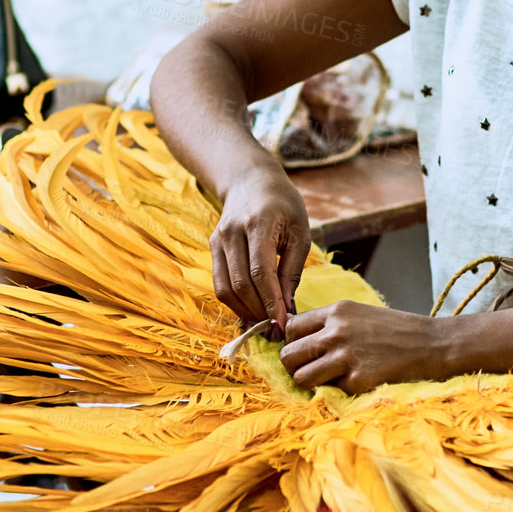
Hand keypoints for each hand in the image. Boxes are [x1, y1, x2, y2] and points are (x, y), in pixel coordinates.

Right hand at [210, 163, 311, 332]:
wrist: (251, 180)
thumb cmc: (283, 205)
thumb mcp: (300, 231)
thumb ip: (291, 270)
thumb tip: (286, 308)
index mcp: (258, 223)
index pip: (260, 271)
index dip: (270, 301)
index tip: (282, 322)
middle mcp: (232, 232)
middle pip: (240, 283)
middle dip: (258, 311)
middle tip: (275, 330)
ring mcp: (218, 239)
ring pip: (225, 287)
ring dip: (244, 311)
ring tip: (263, 324)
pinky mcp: (212, 247)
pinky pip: (219, 282)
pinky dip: (234, 302)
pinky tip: (250, 310)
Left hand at [280, 301, 450, 394]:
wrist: (432, 344)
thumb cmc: (396, 329)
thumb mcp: (359, 314)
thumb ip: (329, 323)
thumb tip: (296, 337)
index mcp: (336, 311)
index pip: (290, 328)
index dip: (292, 342)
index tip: (302, 351)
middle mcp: (336, 332)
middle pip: (288, 354)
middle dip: (294, 365)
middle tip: (309, 369)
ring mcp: (346, 356)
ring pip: (300, 377)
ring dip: (310, 382)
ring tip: (327, 380)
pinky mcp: (358, 380)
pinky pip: (329, 391)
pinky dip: (339, 390)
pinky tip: (356, 382)